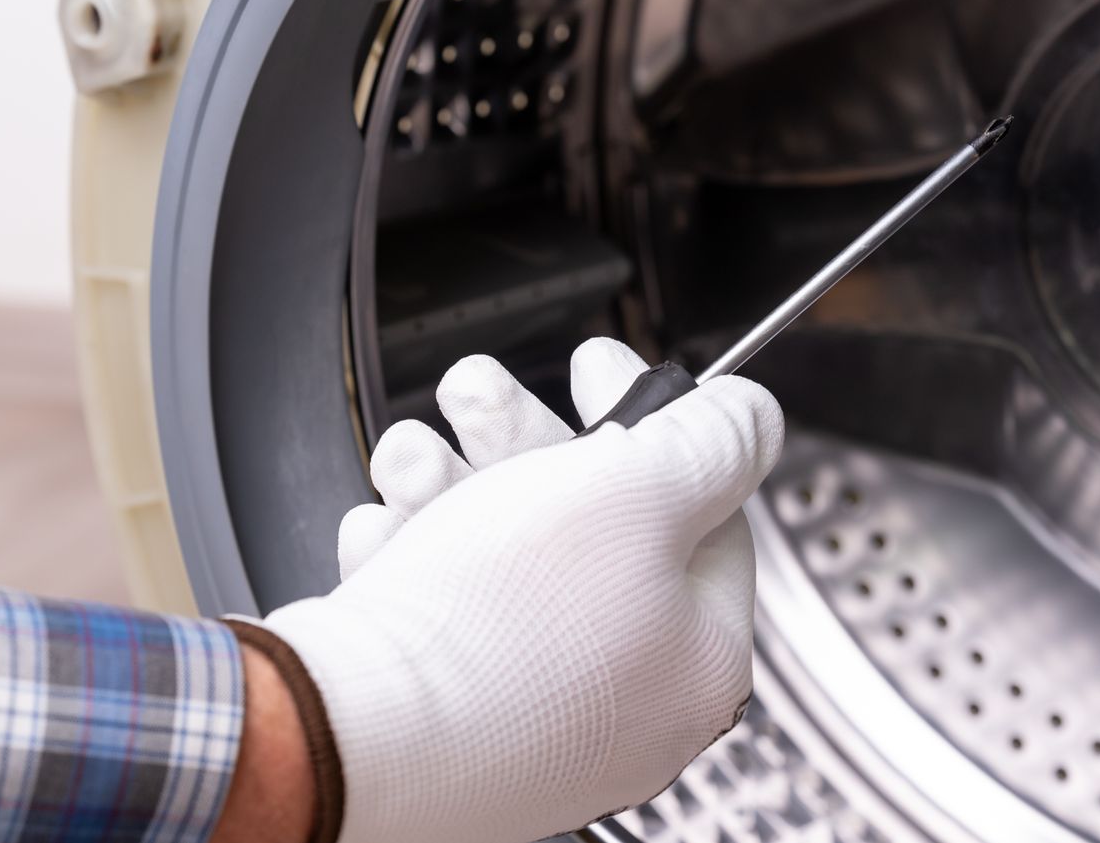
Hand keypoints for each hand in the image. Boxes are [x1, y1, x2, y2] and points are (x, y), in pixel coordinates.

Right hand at [259, 338, 784, 842]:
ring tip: (416, 457)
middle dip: (525, 438)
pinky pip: (440, 612)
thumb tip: (753, 417)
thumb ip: (713, 442)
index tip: (598, 371)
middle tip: (484, 395)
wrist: (347, 729)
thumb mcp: (639, 490)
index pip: (705, 514)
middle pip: (596, 527)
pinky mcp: (445, 720)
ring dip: (454, 482)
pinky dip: (410, 556)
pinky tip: (387, 528)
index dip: (650, 423)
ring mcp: (530, 716)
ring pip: (506, 559)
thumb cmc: (499, 627)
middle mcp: (623, 704)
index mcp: (699, 660)